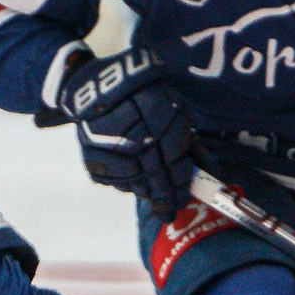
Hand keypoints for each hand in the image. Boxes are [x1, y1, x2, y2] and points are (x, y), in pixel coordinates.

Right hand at [51, 46, 193, 216]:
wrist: (105, 83)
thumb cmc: (148, 94)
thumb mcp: (176, 109)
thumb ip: (187, 141)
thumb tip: (200, 168)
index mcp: (164, 130)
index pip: (177, 171)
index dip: (181, 189)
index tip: (181, 200)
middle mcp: (139, 143)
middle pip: (156, 183)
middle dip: (164, 198)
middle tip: (167, 210)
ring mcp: (113, 151)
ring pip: (132, 185)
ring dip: (142, 190)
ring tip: (146, 189)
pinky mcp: (93, 155)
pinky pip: (110, 180)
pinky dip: (120, 181)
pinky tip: (126, 176)